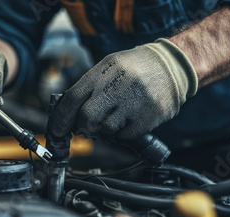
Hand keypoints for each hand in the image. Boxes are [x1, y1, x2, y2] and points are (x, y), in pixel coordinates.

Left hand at [49, 39, 197, 139]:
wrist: (172, 66)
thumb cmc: (135, 68)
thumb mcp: (110, 67)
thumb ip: (89, 88)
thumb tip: (66, 114)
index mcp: (104, 71)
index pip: (73, 97)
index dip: (61, 118)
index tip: (57, 131)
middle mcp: (118, 85)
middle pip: (86, 117)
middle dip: (83, 127)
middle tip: (86, 127)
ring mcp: (134, 102)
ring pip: (106, 129)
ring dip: (106, 129)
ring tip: (116, 117)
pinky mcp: (148, 118)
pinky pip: (125, 136)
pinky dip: (123, 133)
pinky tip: (131, 119)